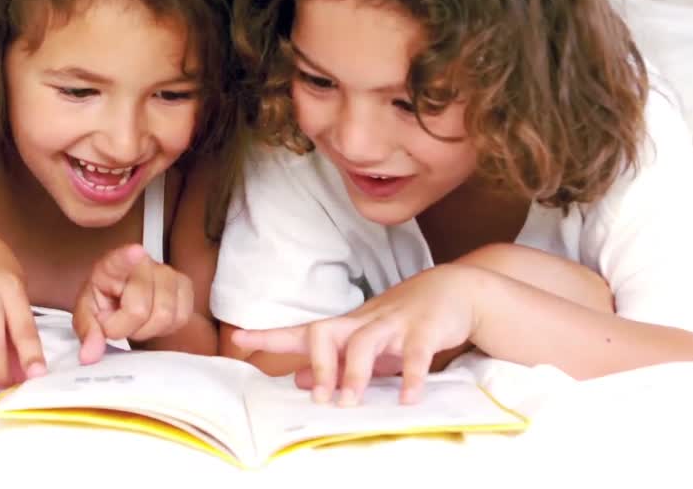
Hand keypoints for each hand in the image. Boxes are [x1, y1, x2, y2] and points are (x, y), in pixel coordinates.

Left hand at [73, 244, 193, 364]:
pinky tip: (153, 321)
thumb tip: (90, 356)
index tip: (136, 251)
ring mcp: (168, 273)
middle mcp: (143, 264)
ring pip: (164, 316)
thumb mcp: (87, 316)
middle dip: (125, 328)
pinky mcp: (185, 285)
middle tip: (118, 323)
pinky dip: (166, 329)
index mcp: (111, 267)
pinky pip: (181, 318)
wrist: (125, 299)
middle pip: (139, 310)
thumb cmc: (105, 303)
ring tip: (135, 322)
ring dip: (146, 330)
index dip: (128, 258)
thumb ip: (87, 332)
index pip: (120, 261)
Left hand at [231, 264, 481, 405]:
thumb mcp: (365, 340)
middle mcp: (365, 321)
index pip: (302, 330)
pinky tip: (408, 398)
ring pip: (366, 342)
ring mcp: (395, 323)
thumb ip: (333, 361)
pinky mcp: (425, 330)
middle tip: (318, 398)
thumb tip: (293, 379)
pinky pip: (416, 353)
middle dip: (320, 364)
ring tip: (350, 402)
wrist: (454, 290)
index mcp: (348, 327)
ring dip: (355, 373)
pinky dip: (411, 376)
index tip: (238, 338)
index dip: (270, 335)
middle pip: (328, 333)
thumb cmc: (403, 320)